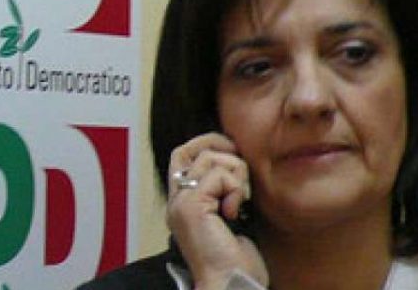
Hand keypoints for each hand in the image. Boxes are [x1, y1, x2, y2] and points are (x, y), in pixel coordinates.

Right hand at [166, 133, 267, 288]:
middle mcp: (176, 200)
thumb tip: (236, 160)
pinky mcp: (190, 205)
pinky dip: (237, 190)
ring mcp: (180, 201)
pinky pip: (220, 175)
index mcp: (183, 202)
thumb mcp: (230, 215)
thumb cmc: (237, 259)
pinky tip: (236, 212)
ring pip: (210, 159)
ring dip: (237, 175)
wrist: (231, 283)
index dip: (205, 142)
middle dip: (224, 151)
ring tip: (240, 202)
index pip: (181, 154)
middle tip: (241, 177)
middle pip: (193, 150)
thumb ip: (225, 190)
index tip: (232, 150)